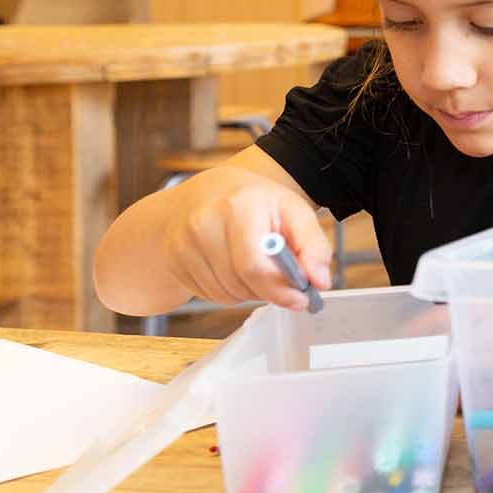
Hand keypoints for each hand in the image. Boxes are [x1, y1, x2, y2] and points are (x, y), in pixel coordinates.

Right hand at [157, 167, 333, 311]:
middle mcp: (204, 222)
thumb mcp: (292, 211)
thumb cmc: (254, 203)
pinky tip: (230, 266)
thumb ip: (312, 246)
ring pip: (227, 295)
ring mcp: (182, 242)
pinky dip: (228, 290)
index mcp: (238, 205)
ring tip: (252, 263)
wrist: (204, 193)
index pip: (255, 265)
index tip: (301, 299)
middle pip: (241, 284)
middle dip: (268, 289)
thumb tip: (319, 282)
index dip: (280, 289)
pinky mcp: (173, 260)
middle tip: (280, 275)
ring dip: (248, 291)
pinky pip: (210, 296)